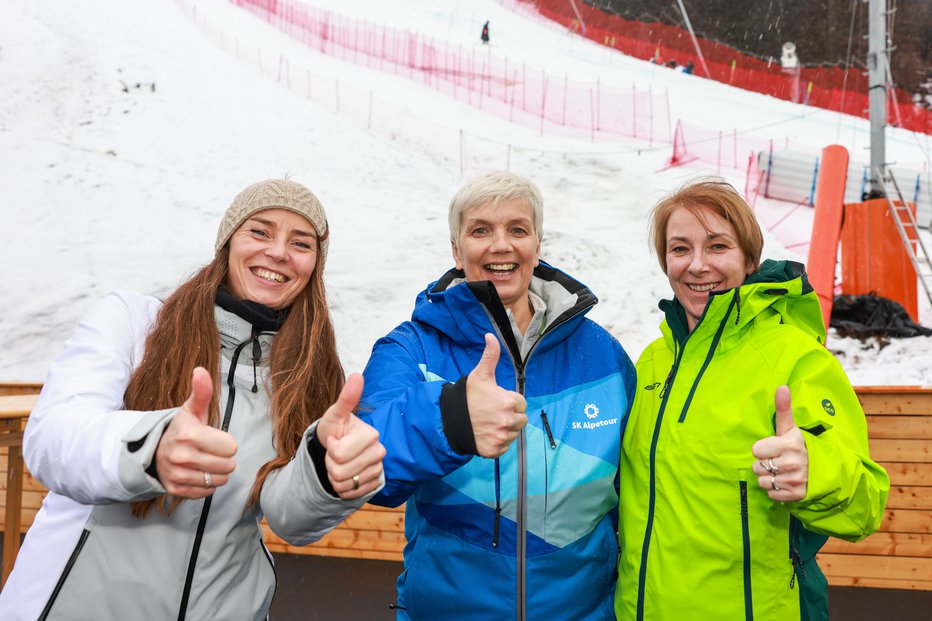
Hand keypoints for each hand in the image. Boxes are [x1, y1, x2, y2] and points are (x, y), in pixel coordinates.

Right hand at [155, 367, 236, 498]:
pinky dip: (207, 484)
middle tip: (210, 451)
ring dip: (217, 472)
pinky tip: (197, 473)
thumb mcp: (192, 410)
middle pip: (228, 465)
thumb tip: (200, 371)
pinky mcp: (176, 491)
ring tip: (204, 461)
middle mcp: (181, 456)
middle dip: (224, 458)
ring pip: (220, 480)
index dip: (226, 442)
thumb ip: (202, 392)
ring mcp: (178, 476)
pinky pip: (208, 492)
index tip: (214, 439)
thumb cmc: (181, 429)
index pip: (230, 446)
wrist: (154, 452)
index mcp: (188, 434)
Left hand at [317, 373, 385, 499]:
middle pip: (340, 472)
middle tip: (335, 453)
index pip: (338, 454)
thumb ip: (346, 398)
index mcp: (371, 435)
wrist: (338, 449)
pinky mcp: (375, 485)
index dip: (329, 448)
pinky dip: (342, 488)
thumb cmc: (335, 429)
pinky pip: (351, 494)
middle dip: (330, 464)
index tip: (334, 439)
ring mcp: (378, 470)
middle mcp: (379, 452)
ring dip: (335, 477)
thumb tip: (357, 375)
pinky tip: (346, 475)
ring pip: (345, 485)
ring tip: (339, 464)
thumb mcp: (335, 414)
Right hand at [466, 334, 527, 457]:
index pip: (521, 403)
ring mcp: (501, 437)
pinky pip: (504, 446)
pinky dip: (497, 442)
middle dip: (511, 416)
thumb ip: (490, 356)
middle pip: (521, 420)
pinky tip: (486, 433)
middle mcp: (507, 421)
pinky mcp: (494, 450)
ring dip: (505, 429)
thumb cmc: (467, 396)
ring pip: (513, 433)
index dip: (510, 401)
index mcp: (508, 402)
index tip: (497, 400)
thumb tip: (490, 335)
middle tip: (493, 412)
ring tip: (489, 422)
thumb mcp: (480, 375)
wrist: (449, 419)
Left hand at [751, 385, 808, 501]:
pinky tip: (786, 483)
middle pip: (756, 467)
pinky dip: (776, 491)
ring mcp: (794, 480)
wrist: (825, 471)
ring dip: (769, 478)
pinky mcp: (796, 495)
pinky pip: (771, 494)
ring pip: (762, 482)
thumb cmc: (802, 446)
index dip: (763, 449)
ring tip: (782, 472)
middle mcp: (792, 463)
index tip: (774, 448)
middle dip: (765, 464)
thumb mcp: (792, 429)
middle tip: (778, 461)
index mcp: (788, 444)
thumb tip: (782, 386)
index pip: (755, 450)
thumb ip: (783, 409)